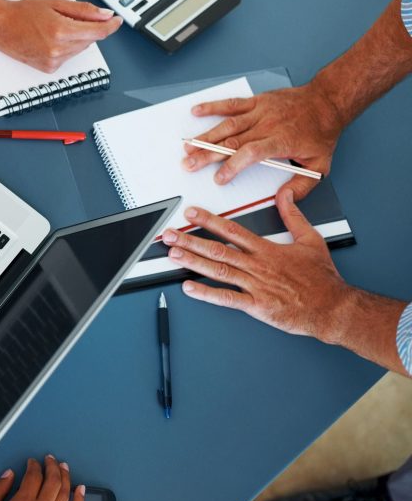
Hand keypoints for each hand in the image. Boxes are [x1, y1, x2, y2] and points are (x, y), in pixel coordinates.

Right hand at [0, 0, 121, 72]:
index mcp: (61, 31)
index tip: (116, 20)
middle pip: (90, 40)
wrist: (0, 27)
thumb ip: (84, 10)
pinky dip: (66, 47)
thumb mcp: (56, 3)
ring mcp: (54, 62)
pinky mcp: (49, 68)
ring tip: (56, 27)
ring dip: (76, 37)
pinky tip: (51, 39)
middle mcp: (58, 50)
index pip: (98, 32)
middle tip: (72, 16)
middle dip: (88, 27)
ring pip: (80, 48)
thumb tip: (105, 15)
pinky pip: (69, 56)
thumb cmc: (22, 13)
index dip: (111, 26)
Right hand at [0, 456, 85, 500]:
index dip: (34, 465)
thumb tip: (8, 475)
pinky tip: (81, 490)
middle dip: (52, 466)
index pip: (34, 476)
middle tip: (50, 459)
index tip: (32, 462)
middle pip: (52, 482)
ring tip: (64, 468)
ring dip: (66, 477)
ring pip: (65, 494)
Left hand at [162, 189, 351, 340]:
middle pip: (218, 249)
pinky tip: (189, 287)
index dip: (209, 220)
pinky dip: (207, 293)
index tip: (191, 212)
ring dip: (193, 262)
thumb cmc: (322, 277)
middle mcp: (257, 266)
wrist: (332, 307)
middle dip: (190, 240)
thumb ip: (293, 216)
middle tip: (169, 234)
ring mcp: (255, 286)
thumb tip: (285, 194)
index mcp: (267, 250)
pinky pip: (227, 298)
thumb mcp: (311, 239)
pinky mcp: (257, 306)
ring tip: (173, 254)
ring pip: (219, 270)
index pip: (232, 230)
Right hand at [182, 84, 344, 198]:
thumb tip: (283, 199)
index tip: (219, 178)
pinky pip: (232, 103)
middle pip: (232, 141)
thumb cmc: (321, 132)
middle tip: (189, 164)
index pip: (251, 153)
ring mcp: (260, 112)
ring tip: (188, 146)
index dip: (233, 165)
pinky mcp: (256, 102)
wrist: (327, 102)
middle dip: (207, 154)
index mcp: (281, 141)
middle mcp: (268, 125)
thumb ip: (301, 186)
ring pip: (228, 124)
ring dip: (206, 136)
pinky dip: (213, 106)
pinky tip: (197, 111)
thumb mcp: (320, 166)